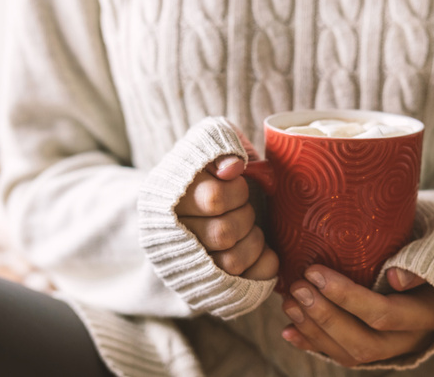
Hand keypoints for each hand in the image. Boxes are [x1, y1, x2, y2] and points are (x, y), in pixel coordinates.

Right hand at [175, 155, 277, 279]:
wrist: (185, 214)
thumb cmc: (205, 175)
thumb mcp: (207, 148)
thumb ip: (220, 146)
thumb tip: (233, 167)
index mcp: (168, 199)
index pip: (213, 198)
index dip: (237, 191)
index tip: (236, 184)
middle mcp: (175, 237)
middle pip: (223, 233)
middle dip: (245, 216)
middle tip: (243, 209)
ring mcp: (192, 267)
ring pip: (233, 263)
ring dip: (253, 241)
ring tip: (249, 229)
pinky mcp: (213, 287)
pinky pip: (250, 280)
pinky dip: (265, 262)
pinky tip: (262, 249)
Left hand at [281, 265, 433, 366]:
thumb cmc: (427, 255)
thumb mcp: (433, 252)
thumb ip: (418, 262)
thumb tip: (396, 277)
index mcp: (429, 313)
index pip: (385, 313)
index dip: (347, 297)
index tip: (315, 272)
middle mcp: (411, 340)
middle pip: (364, 342)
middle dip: (325, 317)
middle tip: (298, 288)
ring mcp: (392, 350)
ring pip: (351, 354)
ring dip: (315, 330)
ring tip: (289, 303)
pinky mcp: (374, 353)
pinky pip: (342, 356)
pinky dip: (313, 344)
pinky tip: (289, 331)